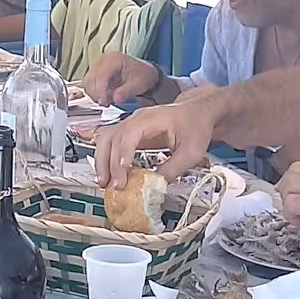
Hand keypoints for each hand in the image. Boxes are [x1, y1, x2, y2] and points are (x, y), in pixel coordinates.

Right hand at [84, 51, 160, 106]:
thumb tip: (116, 98)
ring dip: (94, 93)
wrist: (144, 73)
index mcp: (113, 59)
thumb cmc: (142, 75)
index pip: (100, 76)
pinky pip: (89, 83)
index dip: (101, 91)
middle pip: (90, 79)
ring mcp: (98, 65)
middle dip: (97, 94)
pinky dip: (94, 92)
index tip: (105, 102)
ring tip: (106, 100)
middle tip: (106, 103)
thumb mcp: (138, 84)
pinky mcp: (96, 72)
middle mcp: (103, 60)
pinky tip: (104, 96)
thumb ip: (126, 92)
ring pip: (87, 82)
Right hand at [96, 96, 217, 186]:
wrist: (198, 112)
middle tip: (114, 185)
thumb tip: (154, 186)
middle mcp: (136, 119)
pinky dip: (105, 159)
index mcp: (152, 118)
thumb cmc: (195, 126)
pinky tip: (108, 175)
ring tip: (104, 182)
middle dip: (110, 163)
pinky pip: (110, 143)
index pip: (130, 133)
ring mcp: (130, 125)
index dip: (124, 153)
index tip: (123, 172)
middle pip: (112, 137)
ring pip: (105, 139)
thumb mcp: (191, 151)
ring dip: (102, 161)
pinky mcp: (130, 133)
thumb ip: (173, 169)